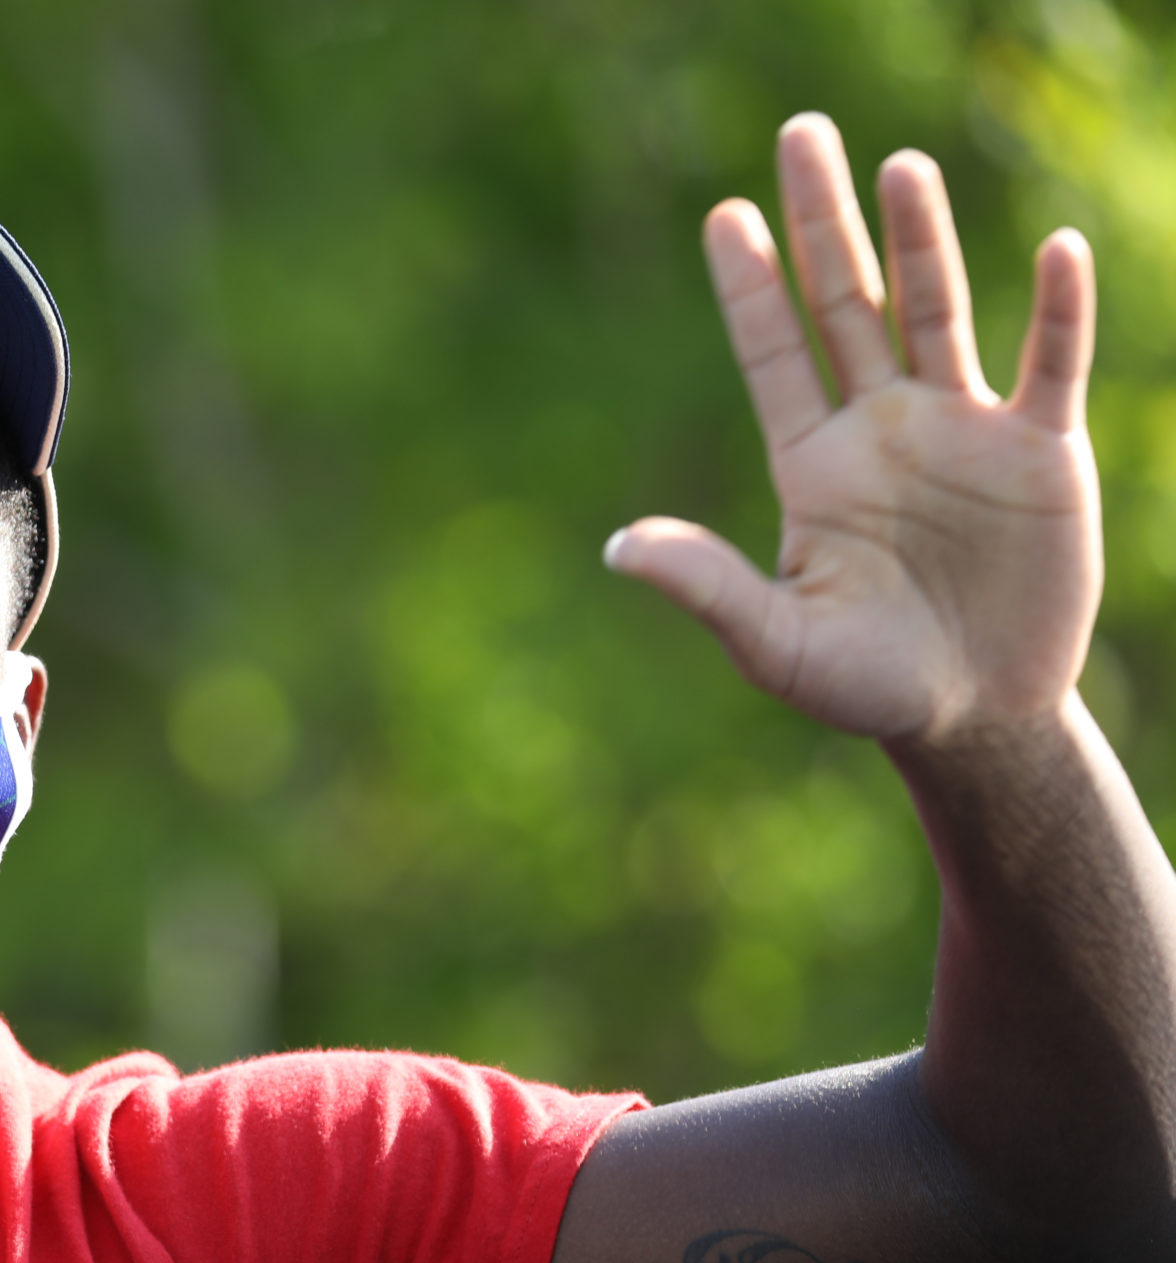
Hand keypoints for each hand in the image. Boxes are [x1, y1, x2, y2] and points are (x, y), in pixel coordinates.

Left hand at [608, 113, 1100, 745]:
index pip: (774, 353)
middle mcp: (882, 427)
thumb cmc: (864, 685)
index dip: (749, 286)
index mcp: (813, 463)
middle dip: (824, 223)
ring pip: (938, 310)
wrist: (974, 717)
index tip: (722, 215)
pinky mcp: (1040, 452)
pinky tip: (1054, 251)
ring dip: (922, 240)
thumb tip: (618, 549)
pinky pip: (1050, 364)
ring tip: (897, 166)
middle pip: (848, 301)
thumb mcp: (776, 642)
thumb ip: (708, 588)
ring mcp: (962, 429)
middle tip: (800, 134)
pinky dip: (1056, 311)